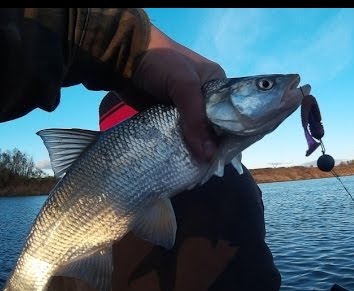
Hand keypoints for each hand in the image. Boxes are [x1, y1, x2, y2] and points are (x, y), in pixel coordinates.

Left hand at [128, 24, 225, 162]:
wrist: (123, 58)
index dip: (229, 135)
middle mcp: (203, 98)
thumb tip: (210, 156)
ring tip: (196, 169)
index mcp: (215, 84)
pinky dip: (177, 146)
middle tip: (210, 167)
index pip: (230, 114)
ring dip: (193, 149)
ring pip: (194, 134)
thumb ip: (197, 119)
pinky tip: (180, 161)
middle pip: (212, 128)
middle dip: (211, 146)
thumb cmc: (160, 63)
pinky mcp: (166, 117)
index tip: (225, 157)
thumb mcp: (184, 85)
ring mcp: (184, 109)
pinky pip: (177, 135)